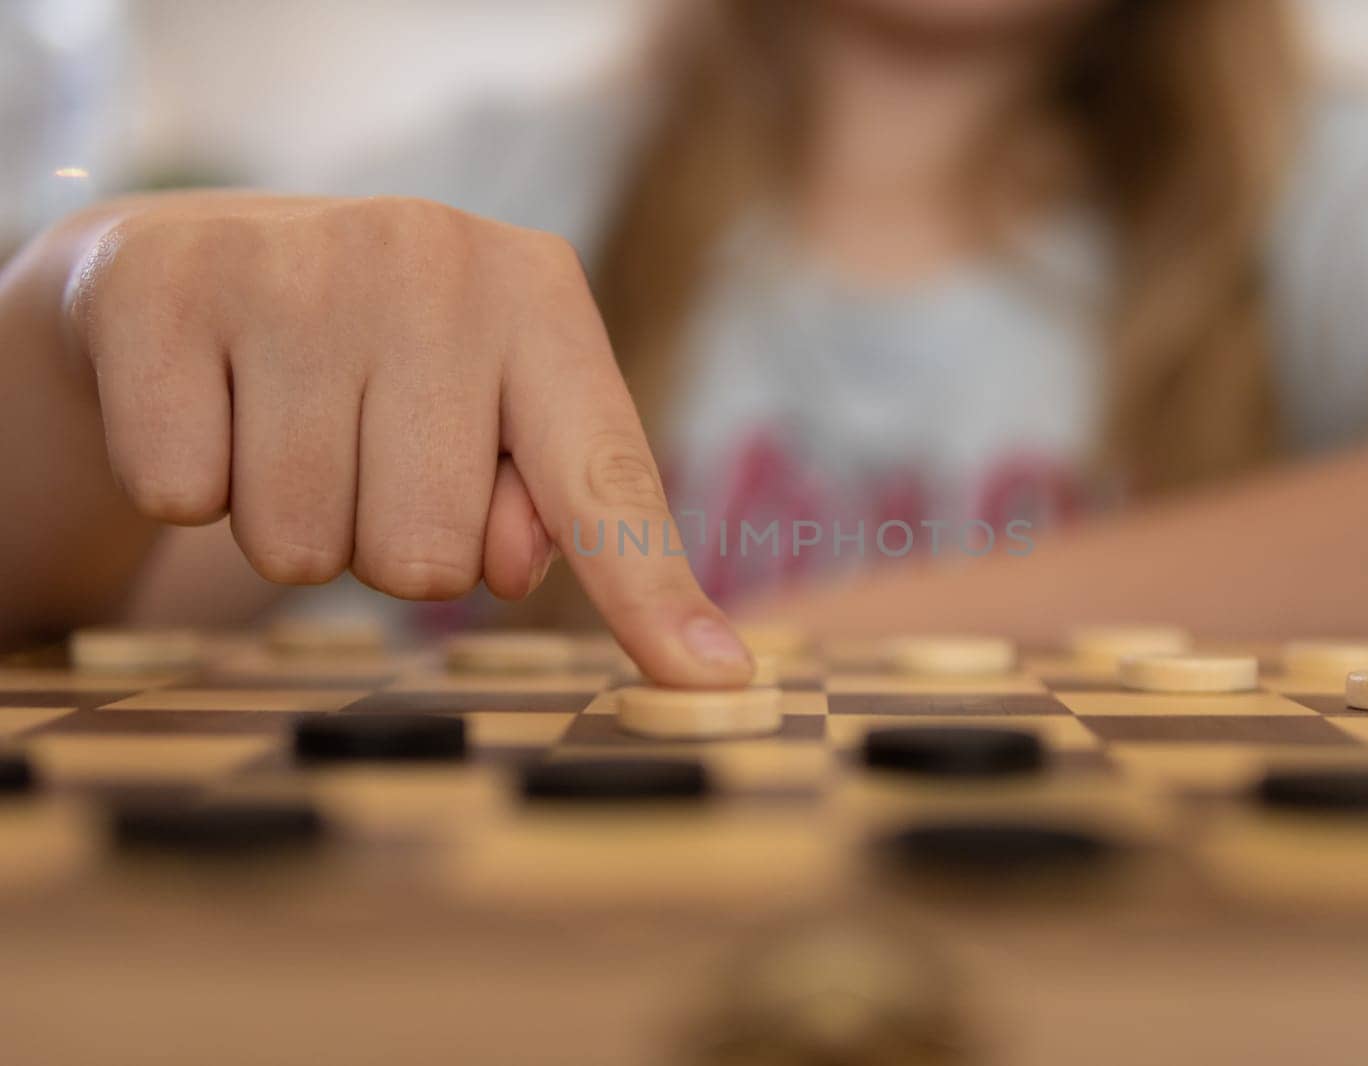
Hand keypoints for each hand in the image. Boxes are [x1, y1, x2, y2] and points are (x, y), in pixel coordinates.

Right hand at [64, 194, 750, 685]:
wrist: (197, 271)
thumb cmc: (378, 370)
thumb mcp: (487, 415)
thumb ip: (547, 502)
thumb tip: (517, 571)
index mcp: (541, 295)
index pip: (605, 485)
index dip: (652, 597)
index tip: (713, 683)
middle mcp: (431, 257)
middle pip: (428, 561)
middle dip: (387, 545)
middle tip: (359, 454)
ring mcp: (295, 262)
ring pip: (301, 546)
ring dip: (291, 523)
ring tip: (283, 429)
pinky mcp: (161, 286)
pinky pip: (181, 497)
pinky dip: (188, 483)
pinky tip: (208, 405)